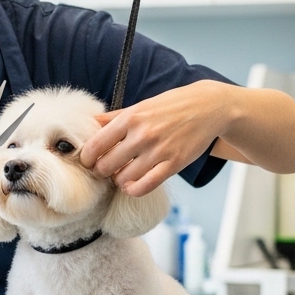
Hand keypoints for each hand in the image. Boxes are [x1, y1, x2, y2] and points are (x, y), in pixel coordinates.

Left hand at [80, 81, 233, 196]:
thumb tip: (90, 124)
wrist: (208, 107)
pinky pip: (145, 186)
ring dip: (118, 180)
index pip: (94, 146)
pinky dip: (134, 189)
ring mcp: (158, 151)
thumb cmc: (172, 106)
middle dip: (101, 171)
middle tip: (105, 169)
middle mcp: (142, 135)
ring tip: (122, 174)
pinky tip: (133, 184)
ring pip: (123, 179)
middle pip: (105, 166)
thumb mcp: (141, 105)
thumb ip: (115, 117)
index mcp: (130, 118)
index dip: (86, 158)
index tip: (89, 160)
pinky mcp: (173, 164)